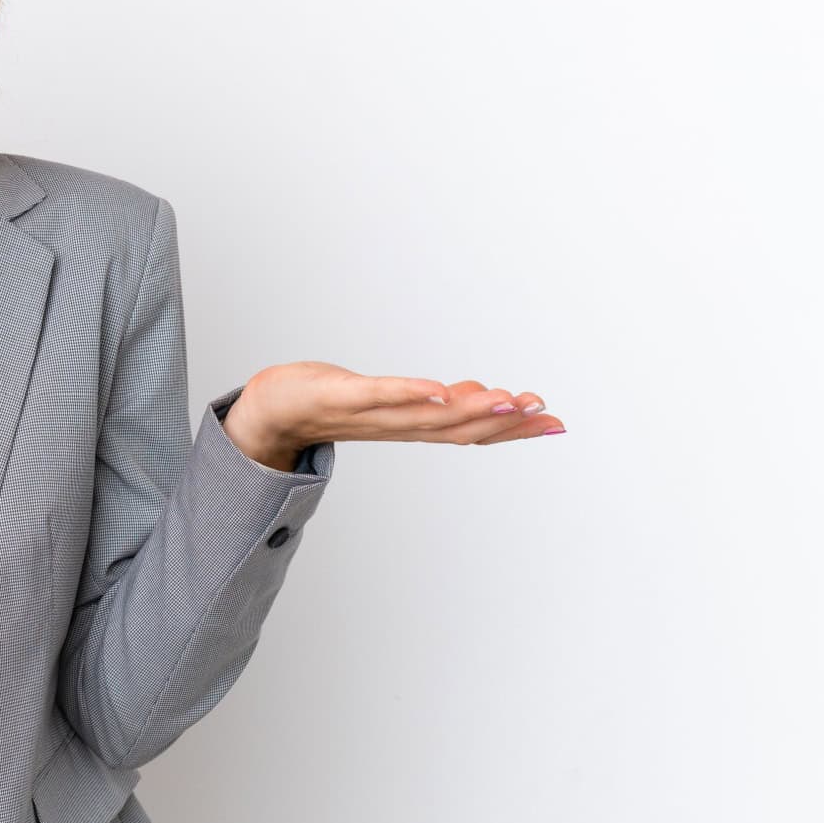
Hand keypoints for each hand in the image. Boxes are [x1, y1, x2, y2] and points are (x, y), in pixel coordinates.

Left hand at [224, 362, 566, 459]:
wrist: (268, 411)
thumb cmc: (327, 401)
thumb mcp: (390, 399)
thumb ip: (432, 401)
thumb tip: (476, 393)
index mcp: (408, 428)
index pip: (468, 431)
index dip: (512, 431)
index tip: (555, 423)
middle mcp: (393, 427)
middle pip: (456, 428)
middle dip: (504, 422)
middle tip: (546, 413)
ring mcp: (367, 414)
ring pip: (427, 416)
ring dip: (470, 409)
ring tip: (510, 401)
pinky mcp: (339, 396)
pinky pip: (380, 396)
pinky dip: (410, 393)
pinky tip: (440, 390)